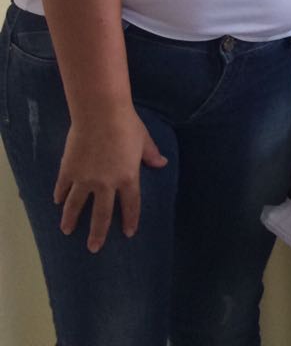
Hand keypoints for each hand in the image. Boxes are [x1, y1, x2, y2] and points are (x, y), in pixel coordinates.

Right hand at [54, 107, 168, 252]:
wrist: (100, 113)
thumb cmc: (127, 124)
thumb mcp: (144, 140)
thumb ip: (151, 155)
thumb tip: (162, 163)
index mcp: (128, 178)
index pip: (131, 205)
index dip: (130, 220)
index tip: (128, 233)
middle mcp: (106, 184)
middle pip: (101, 214)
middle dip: (98, 233)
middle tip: (94, 248)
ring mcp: (85, 179)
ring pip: (76, 206)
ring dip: (71, 219)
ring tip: (67, 231)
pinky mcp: (68, 170)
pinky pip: (63, 188)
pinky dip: (60, 196)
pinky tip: (58, 202)